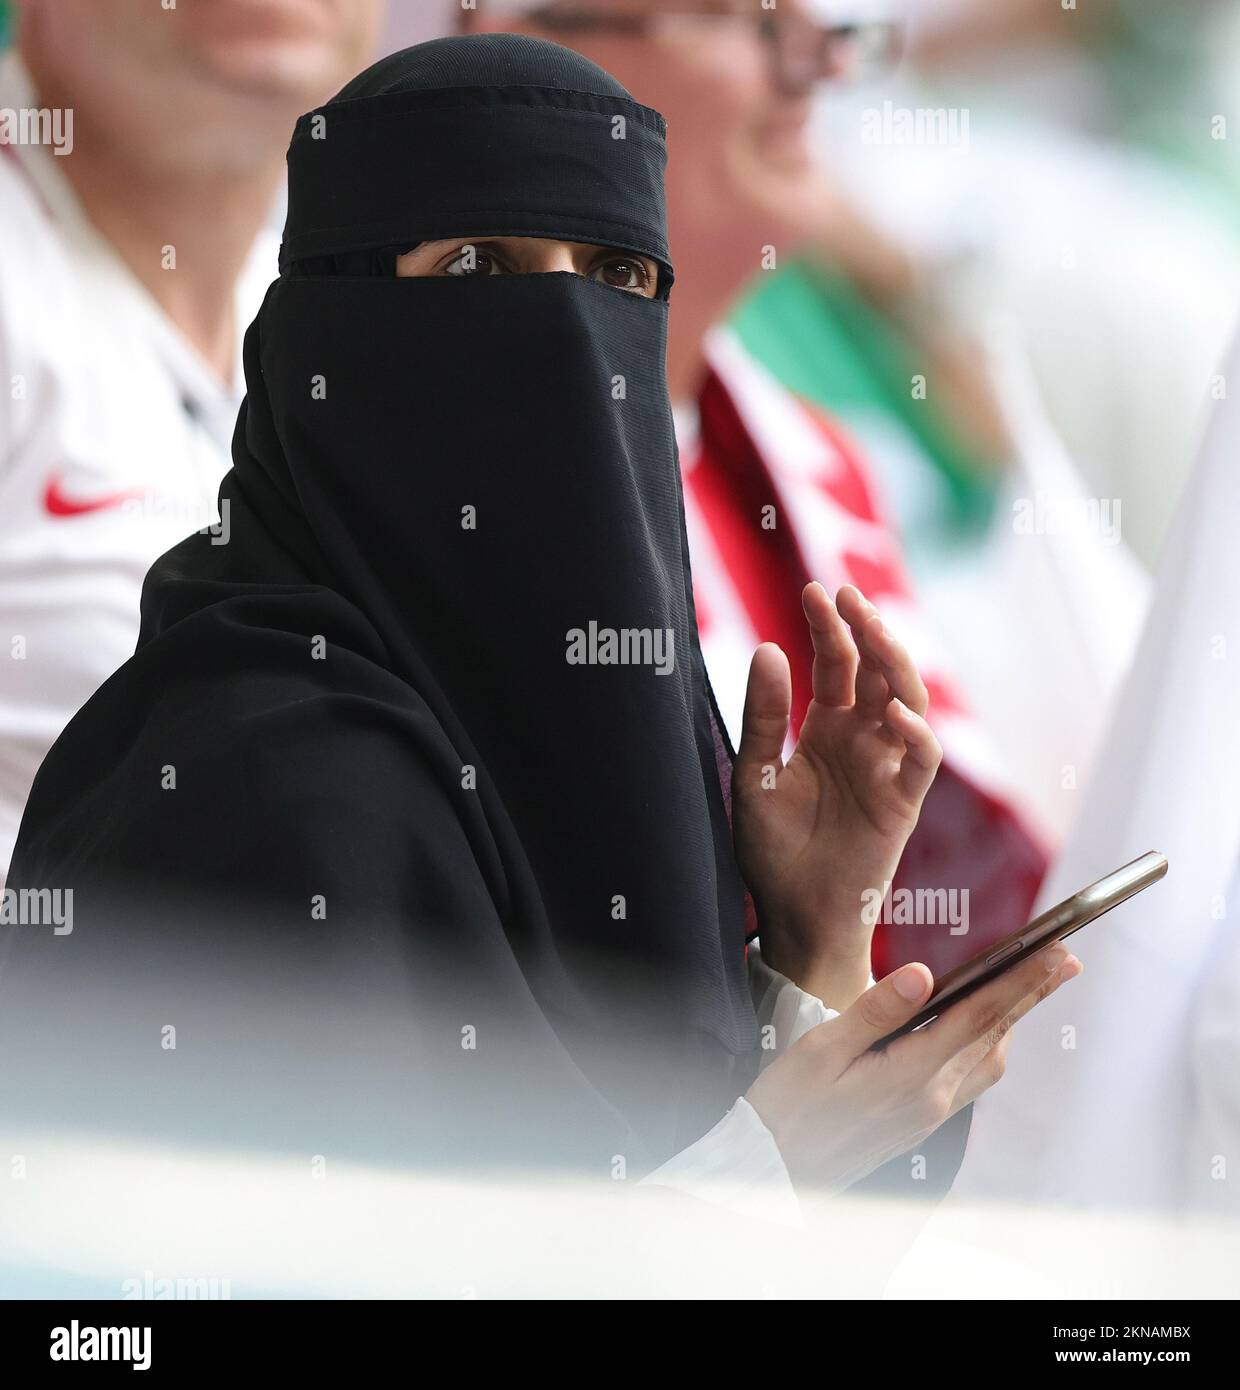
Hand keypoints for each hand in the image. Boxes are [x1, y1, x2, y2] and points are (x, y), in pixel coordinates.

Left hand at [732, 582, 941, 1006]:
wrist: (792, 916)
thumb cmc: (772, 852)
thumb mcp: (754, 775)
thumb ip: (763, 717)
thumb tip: (767, 647)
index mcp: (826, 730)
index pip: (838, 665)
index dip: (830, 627)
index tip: (814, 590)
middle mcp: (862, 742)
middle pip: (878, 672)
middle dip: (867, 630)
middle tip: (845, 594)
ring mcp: (886, 769)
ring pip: (908, 703)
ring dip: (895, 664)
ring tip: (871, 630)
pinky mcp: (901, 805)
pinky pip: (921, 764)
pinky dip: (917, 737)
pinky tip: (892, 713)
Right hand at [745, 944, 1082, 1194]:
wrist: (773, 1172)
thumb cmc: (787, 1108)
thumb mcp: (819, 1050)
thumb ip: (874, 1011)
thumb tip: (922, 975)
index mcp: (911, 1076)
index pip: (979, 1016)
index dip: (1022, 981)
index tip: (1056, 952)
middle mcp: (932, 1099)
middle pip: (995, 1034)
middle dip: (1032, 994)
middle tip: (1066, 959)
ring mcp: (928, 1116)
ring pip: (988, 1061)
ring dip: (1011, 1020)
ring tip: (1027, 985)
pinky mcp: (918, 1124)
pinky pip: (969, 1079)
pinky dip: (986, 1044)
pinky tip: (978, 1030)